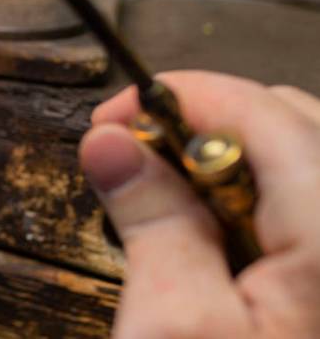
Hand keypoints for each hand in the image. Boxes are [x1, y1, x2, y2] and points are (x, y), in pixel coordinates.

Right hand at [80, 71, 319, 337]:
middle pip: (293, 123)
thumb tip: (113, 142)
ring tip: (168, 205)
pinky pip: (304, 209)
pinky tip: (211, 240)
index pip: (262, 110)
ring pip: (299, 163)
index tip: (114, 118)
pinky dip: (252, 204)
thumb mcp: (174, 326)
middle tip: (136, 156)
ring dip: (226, 164)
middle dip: (205, 125)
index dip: (178, 97)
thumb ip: (151, 222)